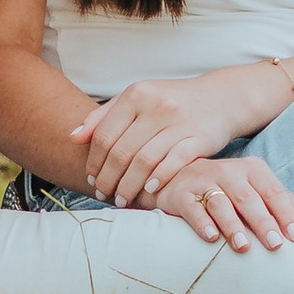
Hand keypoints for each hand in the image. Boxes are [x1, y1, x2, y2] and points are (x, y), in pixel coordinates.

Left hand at [74, 66, 283, 205]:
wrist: (221, 97)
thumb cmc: (172, 102)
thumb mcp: (138, 99)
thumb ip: (104, 116)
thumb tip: (73, 137)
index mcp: (136, 95)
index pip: (104, 135)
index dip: (94, 162)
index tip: (91, 179)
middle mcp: (156, 106)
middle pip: (121, 152)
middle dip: (108, 179)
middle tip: (103, 195)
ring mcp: (179, 122)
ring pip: (144, 161)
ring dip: (129, 186)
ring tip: (122, 199)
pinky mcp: (199, 137)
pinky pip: (173, 163)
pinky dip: (158, 179)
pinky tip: (149, 191)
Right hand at [149, 155, 293, 252]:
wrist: (177, 176)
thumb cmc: (226, 187)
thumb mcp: (254, 189)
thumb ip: (280, 201)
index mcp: (252, 169)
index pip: (273, 191)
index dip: (285, 213)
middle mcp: (229, 171)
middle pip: (249, 198)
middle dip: (263, 222)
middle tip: (275, 245)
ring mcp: (203, 181)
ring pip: (221, 203)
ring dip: (232, 225)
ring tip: (243, 247)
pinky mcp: (182, 193)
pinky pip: (193, 208)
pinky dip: (203, 222)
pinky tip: (212, 238)